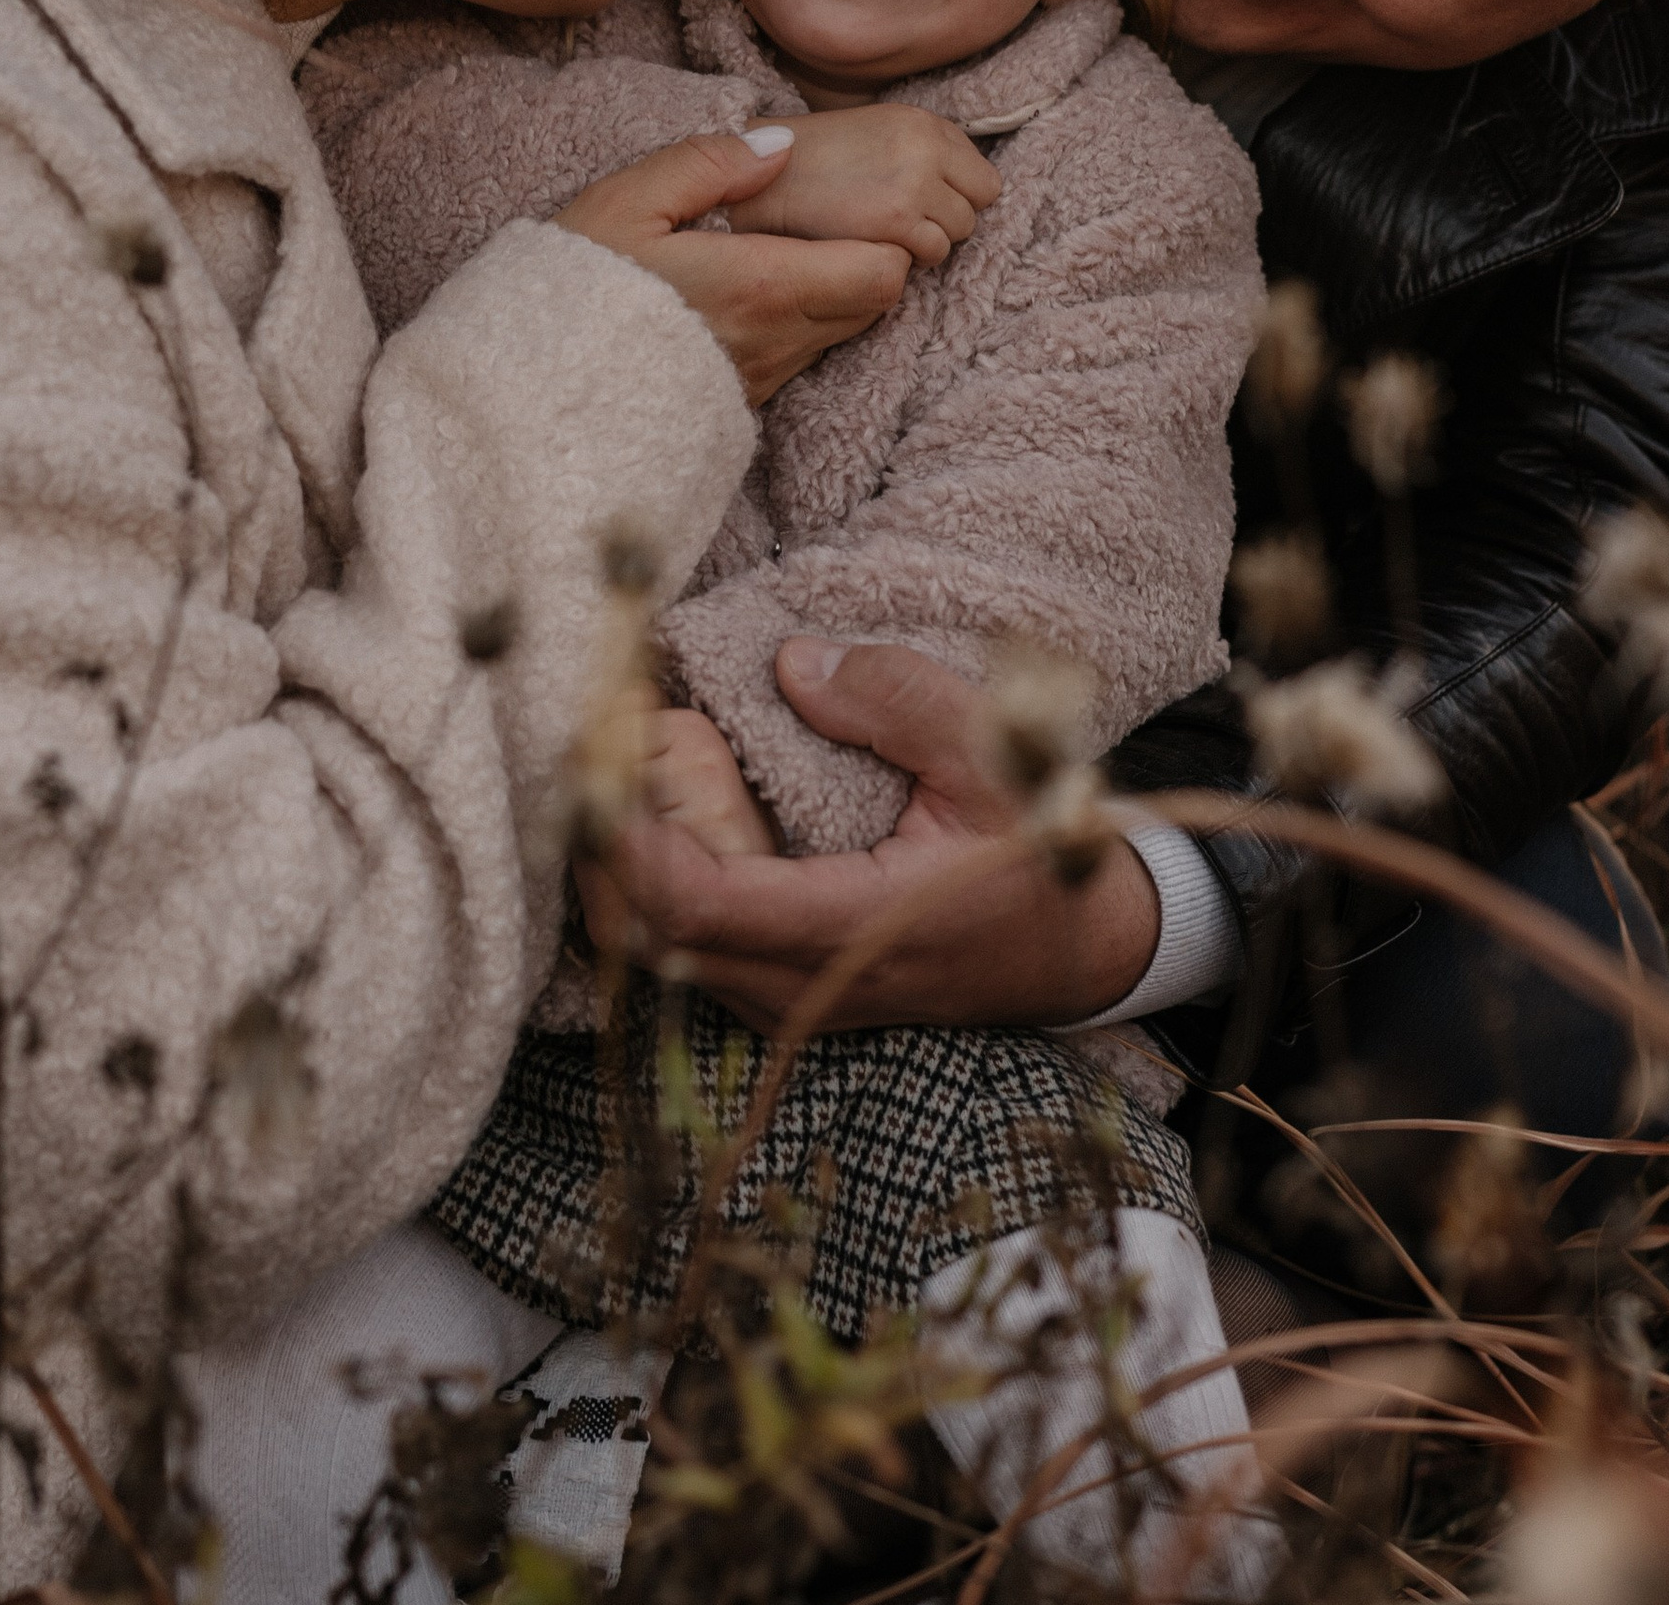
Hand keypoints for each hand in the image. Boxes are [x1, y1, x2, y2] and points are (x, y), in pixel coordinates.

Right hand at [557, 132, 909, 404]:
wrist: (528, 393)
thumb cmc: (573, 288)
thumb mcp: (627, 201)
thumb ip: (709, 164)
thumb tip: (781, 147)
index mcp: (762, 287)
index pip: (884, 273)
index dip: (880, 238)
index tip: (841, 209)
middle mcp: (776, 343)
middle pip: (874, 305)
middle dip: (863, 262)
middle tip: (812, 227)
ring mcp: (761, 382)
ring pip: (837, 333)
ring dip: (827, 295)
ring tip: (772, 258)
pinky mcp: (739, 407)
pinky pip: (796, 360)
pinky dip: (792, 327)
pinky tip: (743, 300)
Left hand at [571, 642, 1160, 1033]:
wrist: (1077, 951)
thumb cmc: (1037, 848)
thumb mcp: (993, 754)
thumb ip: (896, 700)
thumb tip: (791, 665)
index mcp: (853, 926)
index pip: (695, 904)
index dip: (627, 834)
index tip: (598, 755)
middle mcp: (803, 985)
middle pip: (648, 934)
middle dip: (601, 839)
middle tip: (591, 743)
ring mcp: (787, 1003)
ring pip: (656, 953)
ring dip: (619, 864)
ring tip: (612, 769)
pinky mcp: (781, 997)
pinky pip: (682, 955)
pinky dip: (647, 887)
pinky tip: (647, 815)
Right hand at [722, 106, 1000, 268]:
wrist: (760, 179)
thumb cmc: (814, 161)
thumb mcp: (879, 130)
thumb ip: (928, 151)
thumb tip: (973, 188)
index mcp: (924, 122)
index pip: (985, 178)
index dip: (958, 196)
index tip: (924, 203)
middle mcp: (926, 148)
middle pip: (977, 207)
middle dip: (945, 220)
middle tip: (900, 220)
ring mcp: (914, 184)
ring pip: (958, 234)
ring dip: (927, 242)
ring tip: (885, 232)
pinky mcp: (896, 221)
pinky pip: (932, 254)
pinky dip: (908, 258)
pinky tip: (874, 244)